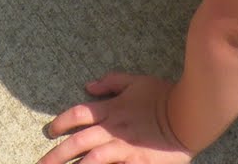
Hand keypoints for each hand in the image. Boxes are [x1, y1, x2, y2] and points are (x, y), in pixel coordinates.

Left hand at [38, 73, 194, 163]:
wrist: (188, 114)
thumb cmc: (163, 96)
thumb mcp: (136, 81)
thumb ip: (112, 82)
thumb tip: (88, 85)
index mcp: (112, 109)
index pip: (79, 114)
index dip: (61, 122)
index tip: (50, 131)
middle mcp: (113, 129)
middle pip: (78, 141)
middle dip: (56, 154)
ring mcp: (124, 148)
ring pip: (91, 160)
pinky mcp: (136, 163)